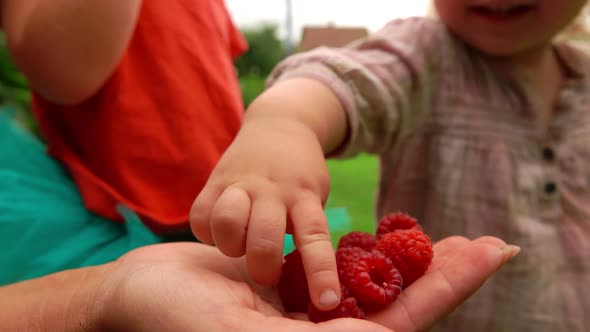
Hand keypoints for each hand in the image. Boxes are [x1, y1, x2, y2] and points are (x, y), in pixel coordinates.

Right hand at [94, 236, 517, 331]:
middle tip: (490, 247)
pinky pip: (340, 268)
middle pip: (398, 303)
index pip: (398, 322)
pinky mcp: (290, 287)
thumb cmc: (181, 321)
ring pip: (374, 284)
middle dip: (443, 274)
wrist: (140, 295)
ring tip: (454, 242)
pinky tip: (392, 240)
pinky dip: (370, 253)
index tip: (487, 254)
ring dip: (412, 261)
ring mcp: (306, 311)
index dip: (444, 289)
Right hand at [189, 117, 340, 309]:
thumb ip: (306, 228)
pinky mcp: (216, 180)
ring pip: (226, 222)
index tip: (326, 302)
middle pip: (264, 238)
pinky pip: (199, 215)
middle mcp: (273, 191)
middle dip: (262, 267)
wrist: (279, 125)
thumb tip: (307, 281)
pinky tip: (217, 230)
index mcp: (304, 197)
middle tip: (265, 274)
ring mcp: (242, 183)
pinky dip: (205, 232)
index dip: (320, 273)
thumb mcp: (313, 196)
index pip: (316, 238)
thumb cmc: (299, 177)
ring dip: (230, 245)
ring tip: (237, 245)